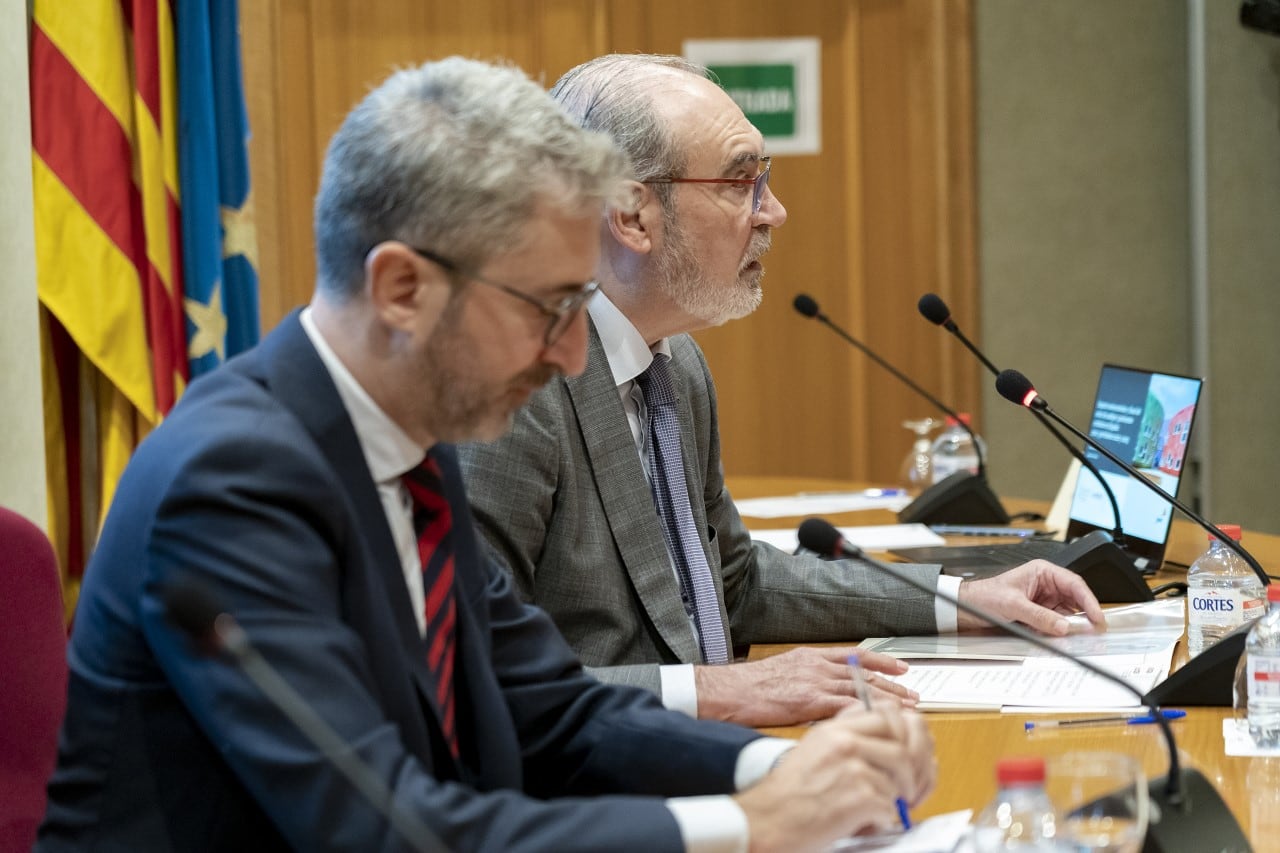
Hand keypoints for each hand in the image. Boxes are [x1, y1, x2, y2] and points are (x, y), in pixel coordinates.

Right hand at [694, 647, 918, 726]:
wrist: (730, 690)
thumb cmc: (748, 687)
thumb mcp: (782, 674)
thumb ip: (805, 680)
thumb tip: (819, 694)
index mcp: (810, 657)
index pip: (855, 656)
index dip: (881, 662)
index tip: (900, 667)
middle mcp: (817, 665)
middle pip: (865, 673)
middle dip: (892, 684)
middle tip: (913, 694)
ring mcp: (816, 681)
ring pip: (863, 688)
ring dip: (888, 699)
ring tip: (908, 709)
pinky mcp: (812, 700)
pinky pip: (848, 705)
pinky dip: (868, 712)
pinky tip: (882, 720)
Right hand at [734, 704, 936, 851]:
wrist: (767, 820)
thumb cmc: (789, 792)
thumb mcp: (815, 749)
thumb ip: (848, 738)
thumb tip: (890, 742)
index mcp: (835, 729)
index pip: (888, 714)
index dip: (906, 732)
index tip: (910, 749)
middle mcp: (845, 743)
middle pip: (903, 743)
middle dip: (915, 767)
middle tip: (911, 784)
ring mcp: (853, 768)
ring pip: (901, 777)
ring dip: (899, 797)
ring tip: (885, 807)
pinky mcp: (859, 797)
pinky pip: (891, 806)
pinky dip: (885, 819)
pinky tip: (869, 821)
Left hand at [958, 559, 1105, 634]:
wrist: (967, 607)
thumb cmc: (985, 595)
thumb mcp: (1013, 604)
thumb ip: (1039, 616)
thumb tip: (1062, 626)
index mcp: (1042, 572)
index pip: (1074, 584)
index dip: (1089, 601)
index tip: (1097, 617)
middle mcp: (1046, 584)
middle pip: (1075, 600)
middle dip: (1084, 615)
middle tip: (1093, 631)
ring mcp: (1044, 600)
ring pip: (1066, 614)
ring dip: (1071, 626)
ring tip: (1076, 637)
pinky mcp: (1039, 614)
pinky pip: (1055, 623)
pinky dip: (1058, 631)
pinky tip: (1059, 638)